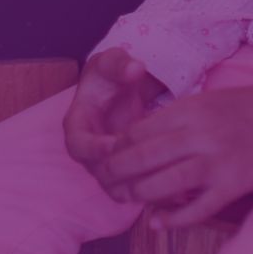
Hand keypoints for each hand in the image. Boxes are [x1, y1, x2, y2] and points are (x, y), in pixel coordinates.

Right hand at [63, 49, 168, 198]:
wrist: (119, 87)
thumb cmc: (111, 74)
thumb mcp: (112, 62)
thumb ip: (121, 64)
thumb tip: (135, 69)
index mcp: (77, 124)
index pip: (77, 145)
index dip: (93, 149)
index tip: (115, 144)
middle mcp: (89, 150)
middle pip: (98, 173)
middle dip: (122, 174)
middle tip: (149, 167)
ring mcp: (107, 164)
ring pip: (117, 189)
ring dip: (139, 187)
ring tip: (166, 178)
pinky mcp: (125, 173)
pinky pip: (134, 191)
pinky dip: (152, 191)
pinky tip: (175, 186)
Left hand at [101, 62, 252, 228]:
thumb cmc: (245, 107)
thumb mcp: (203, 101)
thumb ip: (171, 118)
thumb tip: (135, 139)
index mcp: (187, 111)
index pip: (134, 133)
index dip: (114, 149)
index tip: (106, 159)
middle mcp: (197, 136)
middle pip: (139, 159)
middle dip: (113, 174)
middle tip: (104, 183)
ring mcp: (215, 163)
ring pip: (160, 185)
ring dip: (136, 196)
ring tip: (126, 200)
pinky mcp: (232, 186)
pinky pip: (195, 210)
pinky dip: (172, 220)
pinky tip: (157, 223)